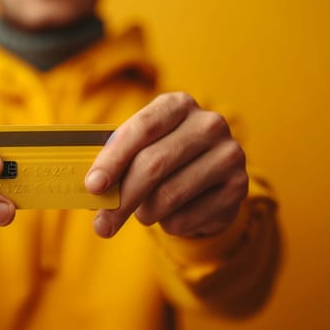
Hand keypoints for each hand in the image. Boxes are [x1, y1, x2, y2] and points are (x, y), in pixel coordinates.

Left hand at [85, 92, 247, 237]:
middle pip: (153, 165)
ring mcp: (229, 154)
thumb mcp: (141, 149)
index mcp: (178, 104)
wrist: (210, 182)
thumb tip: (90, 187)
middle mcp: (208, 124)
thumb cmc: (162, 161)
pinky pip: (187, 218)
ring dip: (145, 213)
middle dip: (121, 199)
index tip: (92, 186)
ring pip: (169, 196)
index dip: (113, 158)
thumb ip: (117, 160)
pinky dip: (169, 224)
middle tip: (102, 225)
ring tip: (143, 213)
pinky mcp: (239, 188)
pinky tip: (172, 215)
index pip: (142, 128)